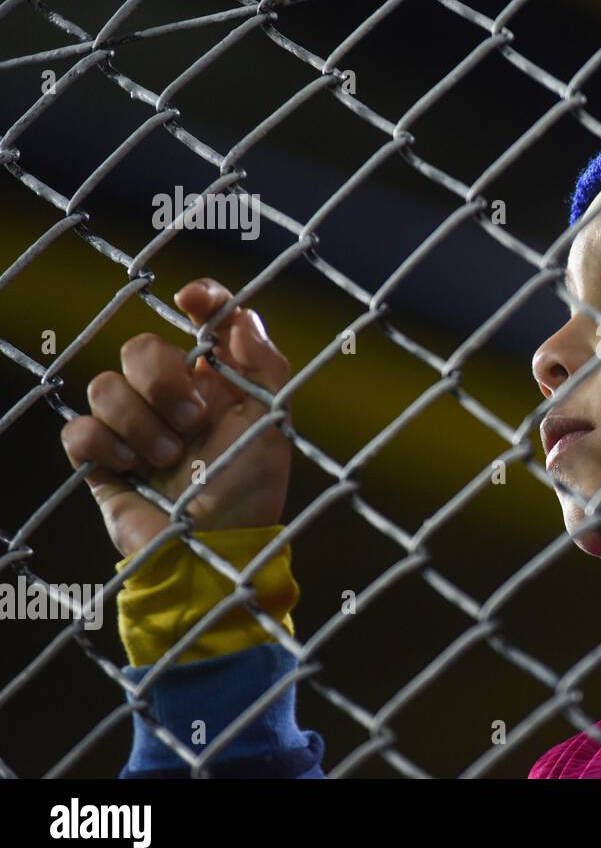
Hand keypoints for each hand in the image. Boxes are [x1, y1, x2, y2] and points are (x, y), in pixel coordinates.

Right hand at [60, 278, 293, 558]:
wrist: (213, 549)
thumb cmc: (251, 490)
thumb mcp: (274, 425)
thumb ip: (265, 364)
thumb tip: (240, 314)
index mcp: (217, 383)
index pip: (204, 321)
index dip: (199, 299)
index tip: (190, 298)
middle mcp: (173, 397)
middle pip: (141, 348)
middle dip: (163, 381)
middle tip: (192, 421)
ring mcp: (134, 425)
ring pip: (106, 385)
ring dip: (140, 423)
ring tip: (168, 460)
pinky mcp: (101, 457)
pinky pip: (79, 428)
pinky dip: (105, 445)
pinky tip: (132, 468)